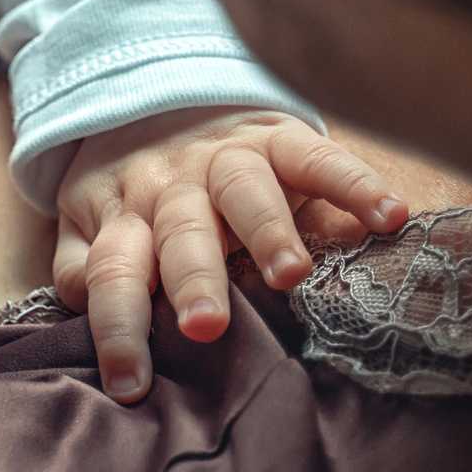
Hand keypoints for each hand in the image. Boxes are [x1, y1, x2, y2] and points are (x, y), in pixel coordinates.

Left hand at [54, 108, 407, 400]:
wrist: (155, 86)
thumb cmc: (130, 181)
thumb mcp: (88, 216)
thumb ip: (83, 265)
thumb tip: (83, 308)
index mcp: (124, 217)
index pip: (113, 275)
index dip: (118, 328)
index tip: (130, 385)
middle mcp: (173, 188)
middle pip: (181, 236)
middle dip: (194, 280)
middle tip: (206, 325)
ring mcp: (227, 159)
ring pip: (245, 192)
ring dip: (268, 231)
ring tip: (291, 274)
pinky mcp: (278, 135)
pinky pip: (317, 154)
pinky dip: (354, 182)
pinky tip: (389, 216)